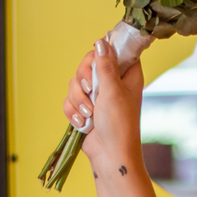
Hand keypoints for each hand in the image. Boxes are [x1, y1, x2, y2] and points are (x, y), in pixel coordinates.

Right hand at [61, 38, 143, 172]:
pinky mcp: (84, 108)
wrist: (110, 156)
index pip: (114, 49)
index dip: (102, 53)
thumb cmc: (119, 125)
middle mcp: (112, 82)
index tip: (98, 64)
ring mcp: (97, 96)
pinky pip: (69, 100)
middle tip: (91, 91)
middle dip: (83, 80)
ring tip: (89, 115)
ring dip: (78, 100)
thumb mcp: (113, 91)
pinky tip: (82, 123)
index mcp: (127, 74)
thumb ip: (105, 65)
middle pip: (88, 63)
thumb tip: (101, 41)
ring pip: (75, 82)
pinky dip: (73, 111)